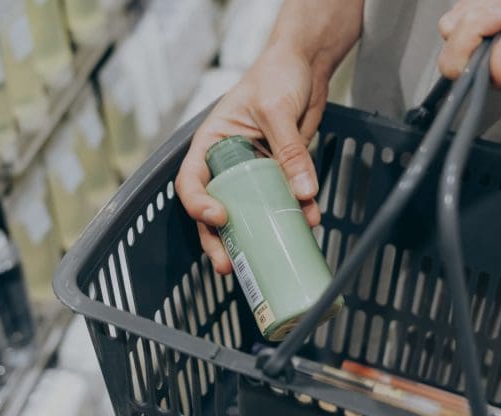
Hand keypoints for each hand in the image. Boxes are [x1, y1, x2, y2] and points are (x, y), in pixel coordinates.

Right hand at [175, 46, 326, 274]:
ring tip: (268, 257)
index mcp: (211, 144)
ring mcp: (253, 171)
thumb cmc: (277, 74)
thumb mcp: (278, 110)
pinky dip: (294, 215)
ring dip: (258, 237)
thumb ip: (290, 150)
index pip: (192, 182)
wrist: (306, 64)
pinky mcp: (279, 174)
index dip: (199, 205)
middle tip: (229, 265)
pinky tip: (308, 223)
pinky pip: (282, 201)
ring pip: (248, 213)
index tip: (219, 217)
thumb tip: (304, 192)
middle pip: (215, 209)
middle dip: (219, 241)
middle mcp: (227, 162)